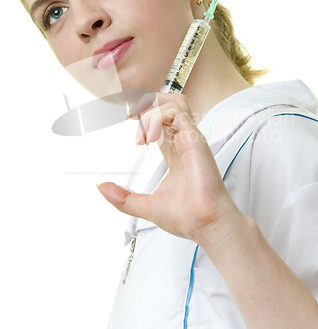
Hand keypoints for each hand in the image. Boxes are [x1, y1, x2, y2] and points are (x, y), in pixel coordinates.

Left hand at [97, 93, 238, 245]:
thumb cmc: (185, 216)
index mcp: (174, 152)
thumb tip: (101, 188)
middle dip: (147, 103)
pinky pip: (175, 113)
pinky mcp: (194, 140)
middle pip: (169, 104)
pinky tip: (147, 138)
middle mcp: (183, 142)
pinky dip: (156, 118)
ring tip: (139, 126)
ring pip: (175, 102)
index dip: (143, 116)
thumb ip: (123, 197)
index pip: (160, 121)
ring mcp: (190, 139)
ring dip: (152, 108)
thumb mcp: (145, 206)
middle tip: (130, 117)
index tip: (126, 121)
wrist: (206, 225)